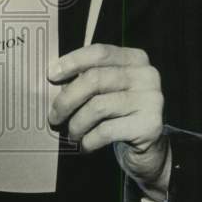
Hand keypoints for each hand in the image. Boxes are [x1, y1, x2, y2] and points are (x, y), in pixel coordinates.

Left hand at [49, 42, 170, 201]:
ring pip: (98, 107)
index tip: (51, 75)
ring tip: (71, 134)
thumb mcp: (106, 90)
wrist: (149, 148)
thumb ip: (87, 78)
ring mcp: (151, 100)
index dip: (72, 62)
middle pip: (95, 79)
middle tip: (53, 116)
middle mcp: (147, 75)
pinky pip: (106, 131)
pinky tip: (84, 145)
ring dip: (76, 123)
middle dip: (67, 99)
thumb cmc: (118, 113)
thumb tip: (53, 76)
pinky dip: (89, 140)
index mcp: (135, 59)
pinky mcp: (149, 126)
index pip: (99, 52)